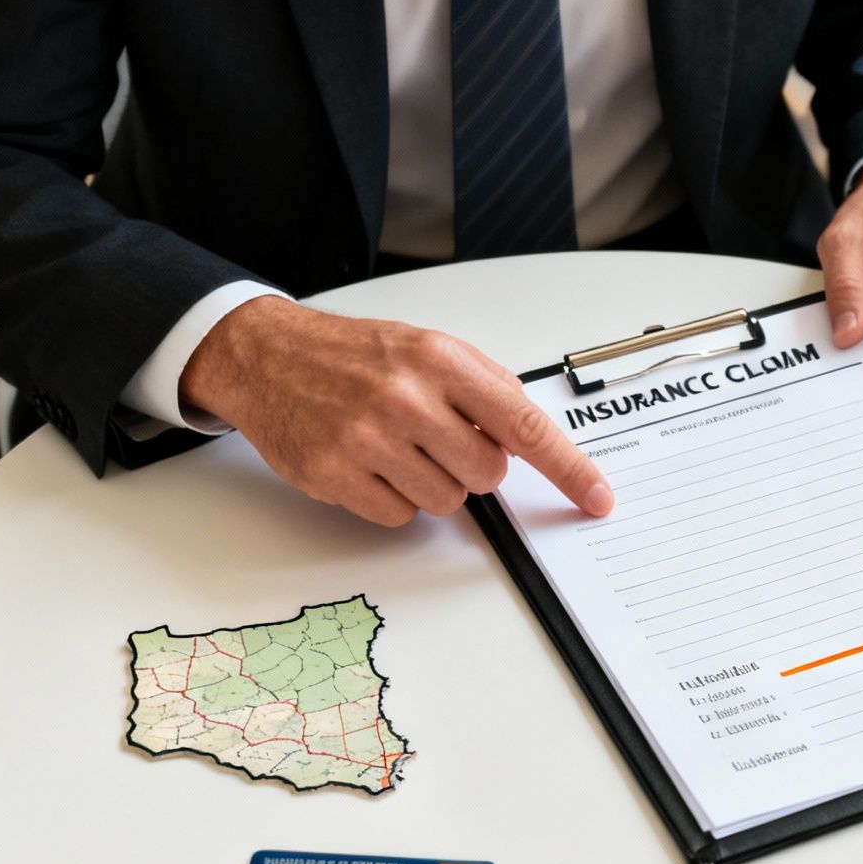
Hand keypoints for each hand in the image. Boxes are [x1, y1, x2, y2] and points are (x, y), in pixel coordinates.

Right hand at [181, 296, 612, 526]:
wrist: (266, 355)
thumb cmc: (354, 354)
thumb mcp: (427, 347)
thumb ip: (485, 387)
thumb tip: (529, 437)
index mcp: (439, 361)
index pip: (522, 424)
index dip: (567, 467)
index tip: (596, 496)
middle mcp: (405, 398)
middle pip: (488, 474)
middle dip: (475, 465)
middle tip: (440, 438)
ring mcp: (366, 440)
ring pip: (447, 501)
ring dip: (434, 483)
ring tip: (399, 446)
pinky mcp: (335, 475)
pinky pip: (400, 516)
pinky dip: (395, 498)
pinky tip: (371, 463)